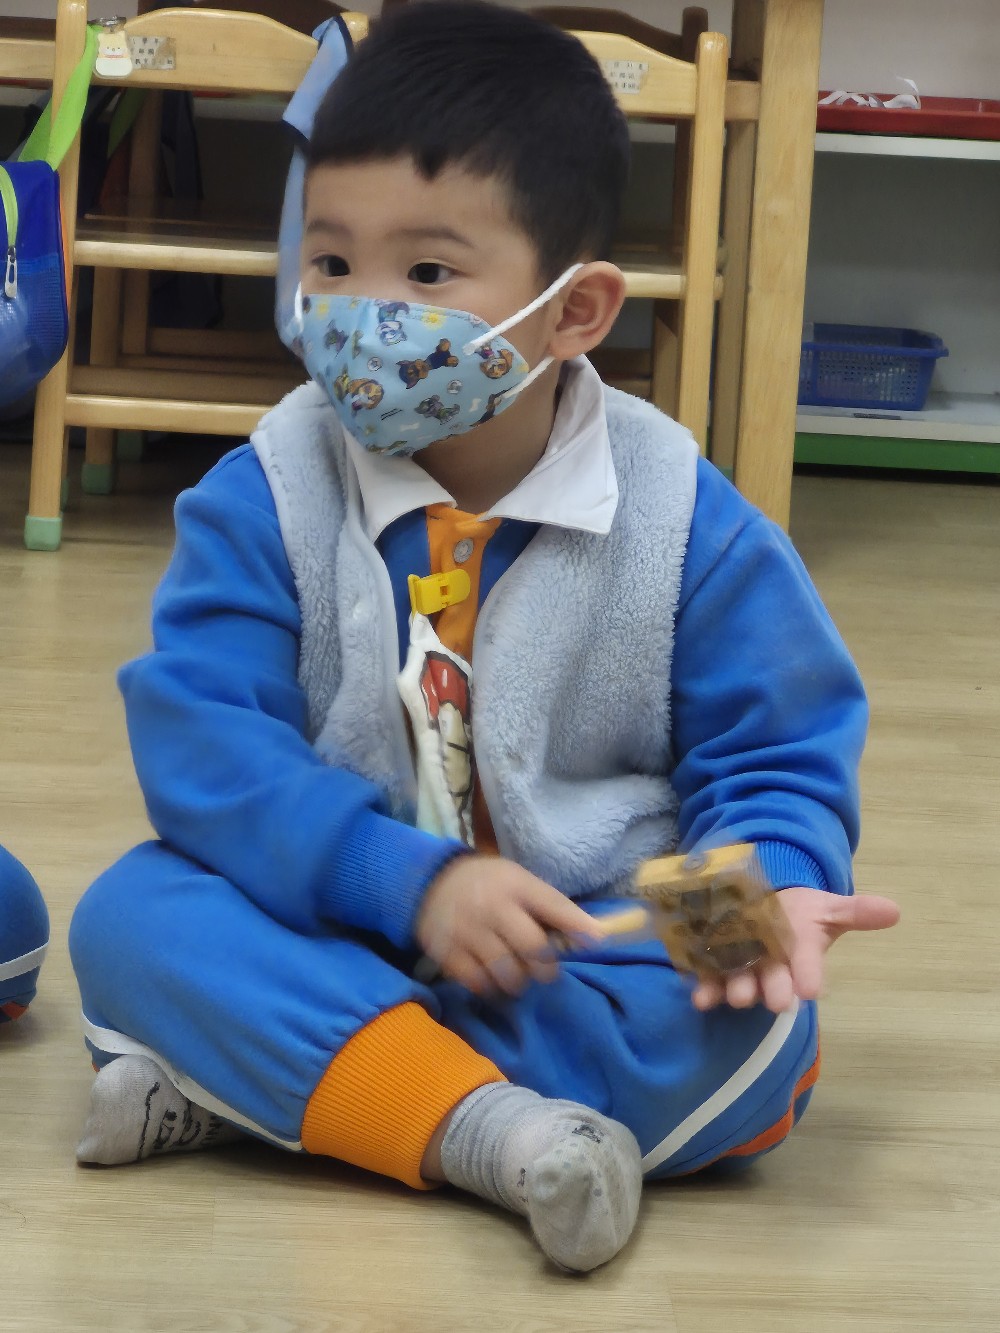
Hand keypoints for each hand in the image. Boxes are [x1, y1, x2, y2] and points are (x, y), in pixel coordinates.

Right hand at [416, 855, 602, 996]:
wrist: (430, 881)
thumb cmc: (488, 885)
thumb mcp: (518, 881)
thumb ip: (550, 906)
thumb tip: (594, 936)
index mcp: (515, 884)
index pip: (553, 906)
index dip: (578, 926)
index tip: (598, 942)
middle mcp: (492, 906)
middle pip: (532, 947)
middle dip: (546, 967)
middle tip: (545, 971)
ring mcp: (468, 930)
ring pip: (506, 971)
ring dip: (519, 981)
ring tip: (518, 976)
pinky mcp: (446, 951)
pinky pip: (477, 981)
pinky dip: (490, 986)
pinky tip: (492, 977)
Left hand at [691, 887, 899, 1013]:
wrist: (763, 903)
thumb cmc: (800, 912)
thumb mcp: (828, 908)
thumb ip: (856, 912)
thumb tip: (894, 910)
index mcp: (800, 954)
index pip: (807, 968)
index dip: (809, 976)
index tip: (812, 989)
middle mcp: (772, 967)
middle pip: (773, 982)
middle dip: (774, 991)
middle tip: (775, 1002)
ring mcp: (743, 968)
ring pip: (740, 982)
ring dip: (737, 991)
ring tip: (735, 997)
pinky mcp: (715, 965)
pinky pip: (709, 978)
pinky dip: (705, 988)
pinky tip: (700, 998)